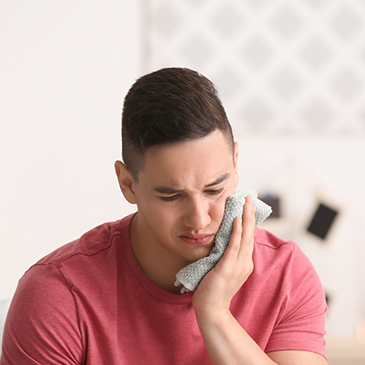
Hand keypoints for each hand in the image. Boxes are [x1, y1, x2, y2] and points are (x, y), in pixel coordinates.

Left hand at [192, 195, 255, 315]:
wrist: (211, 309)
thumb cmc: (213, 288)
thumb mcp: (223, 268)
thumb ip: (226, 255)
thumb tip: (222, 241)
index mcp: (244, 262)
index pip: (248, 237)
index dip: (248, 221)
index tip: (246, 206)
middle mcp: (245, 262)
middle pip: (250, 234)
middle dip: (250, 214)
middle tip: (249, 198)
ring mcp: (238, 266)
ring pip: (245, 237)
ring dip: (246, 218)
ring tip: (246, 203)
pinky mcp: (228, 268)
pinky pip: (233, 247)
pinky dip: (237, 232)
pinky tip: (237, 220)